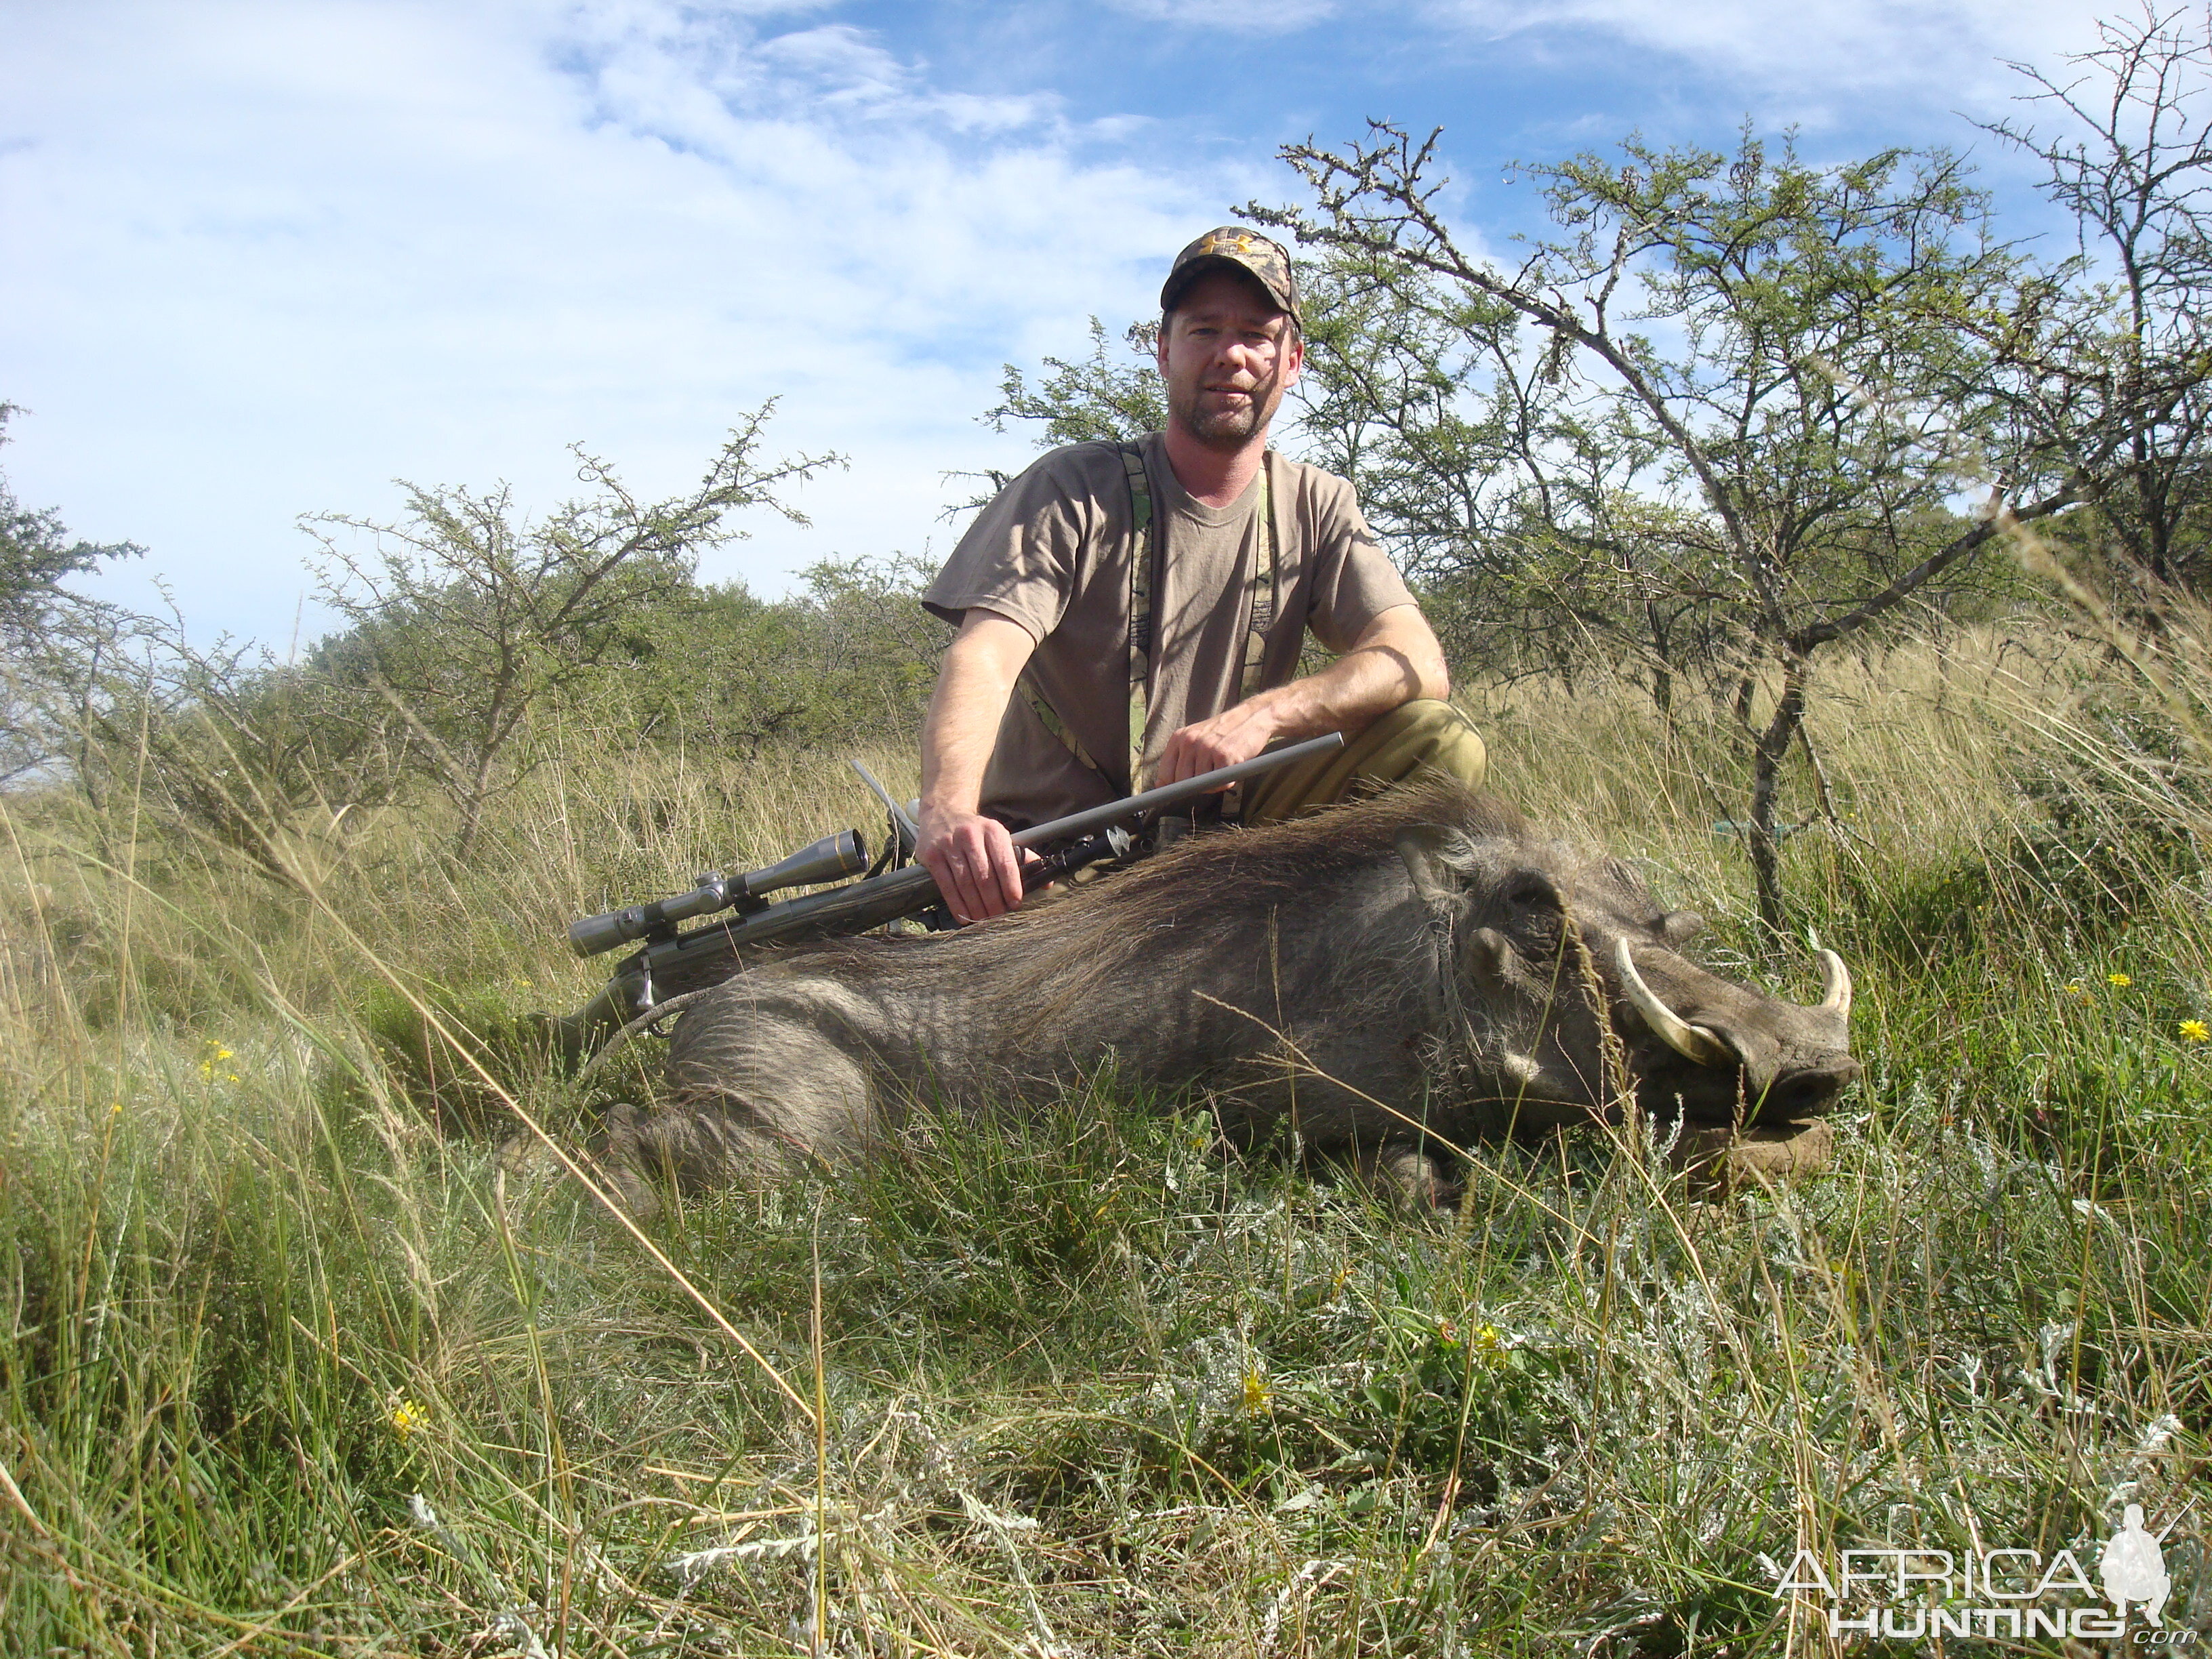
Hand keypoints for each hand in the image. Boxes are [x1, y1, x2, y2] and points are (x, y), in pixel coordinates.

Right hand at [916, 806, 1026, 922]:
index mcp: (993, 831)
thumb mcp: (999, 837)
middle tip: (998, 916)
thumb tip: (1046, 883)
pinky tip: (964, 916)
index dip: (1011, 886)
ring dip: (975, 906)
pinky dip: (956, 905)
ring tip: (983, 920)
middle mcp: (971, 836)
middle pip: (985, 877)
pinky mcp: (932, 855)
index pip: (1005, 863)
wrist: (943, 813)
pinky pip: (947, 886)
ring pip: (965, 883)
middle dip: (993, 901)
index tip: (1015, 903)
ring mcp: (949, 845)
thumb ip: (1023, 858)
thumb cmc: (976, 832)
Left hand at [1156, 701, 1277, 785]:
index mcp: (1179, 738)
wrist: (1252, 717)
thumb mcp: (1195, 738)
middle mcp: (1190, 742)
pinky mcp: (1224, 756)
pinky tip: (1231, 767)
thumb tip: (1160, 786)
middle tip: (1209, 777)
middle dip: (1195, 786)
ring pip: (1202, 785)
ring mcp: (1207, 749)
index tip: (1179, 791)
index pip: (1165, 774)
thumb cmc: (1223, 732)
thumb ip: (1179, 759)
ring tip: (1222, 769)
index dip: (1172, 787)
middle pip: (1182, 783)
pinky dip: (1227, 782)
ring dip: (1213, 784)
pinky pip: (1220, 783)